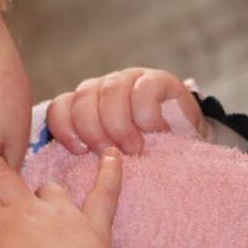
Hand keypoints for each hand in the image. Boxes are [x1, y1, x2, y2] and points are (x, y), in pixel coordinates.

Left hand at [46, 68, 209, 154]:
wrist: (187, 154)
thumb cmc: (141, 159)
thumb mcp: (108, 161)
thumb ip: (86, 156)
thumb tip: (63, 168)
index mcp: (84, 106)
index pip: (60, 107)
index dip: (64, 128)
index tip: (79, 152)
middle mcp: (102, 88)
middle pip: (83, 99)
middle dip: (94, 131)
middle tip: (111, 154)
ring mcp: (128, 80)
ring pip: (110, 92)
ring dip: (120, 125)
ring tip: (134, 149)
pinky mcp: (157, 79)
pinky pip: (142, 90)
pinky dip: (146, 115)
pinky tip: (155, 130)